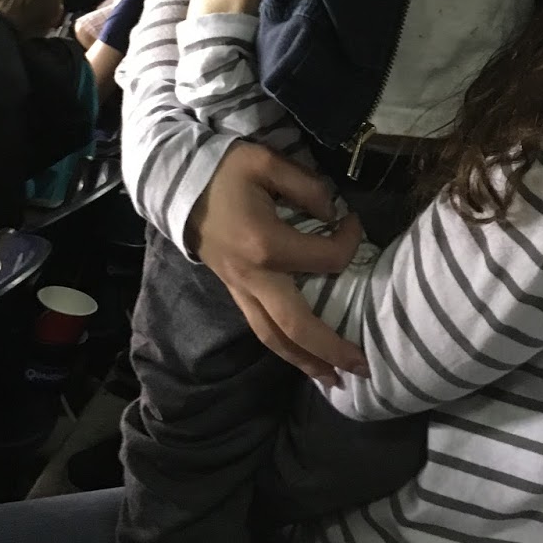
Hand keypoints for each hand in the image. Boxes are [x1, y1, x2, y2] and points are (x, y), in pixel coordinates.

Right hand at [184, 140, 367, 383]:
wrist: (178, 185)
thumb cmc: (224, 171)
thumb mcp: (266, 162)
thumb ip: (306, 186)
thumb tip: (334, 213)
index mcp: (265, 243)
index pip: (326, 257)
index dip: (350, 240)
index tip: (353, 221)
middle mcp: (253, 277)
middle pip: (296, 326)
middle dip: (331, 349)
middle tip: (363, 367)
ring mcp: (240, 289)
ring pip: (274, 338)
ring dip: (306, 362)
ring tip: (334, 380)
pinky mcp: (234, 292)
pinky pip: (260, 329)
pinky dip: (285, 349)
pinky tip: (303, 358)